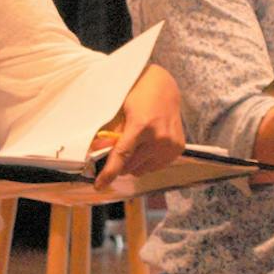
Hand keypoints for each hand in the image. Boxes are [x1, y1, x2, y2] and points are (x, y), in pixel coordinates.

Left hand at [93, 64, 187, 188]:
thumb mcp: (120, 111)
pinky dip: (146, 161)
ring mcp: (171, 145)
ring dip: (133, 163)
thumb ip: (110, 134)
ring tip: (135, 144)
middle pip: (130, 166)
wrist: (164, 87)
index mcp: (142, 126)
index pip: (122, 156)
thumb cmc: (138, 95)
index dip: (109, 173)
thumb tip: (96, 153)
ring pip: (142, 170)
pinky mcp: (177, 149)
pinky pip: (155, 167)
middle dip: (120, 163)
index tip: (99, 185)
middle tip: (116, 151)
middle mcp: (160, 138)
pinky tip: (147, 145)